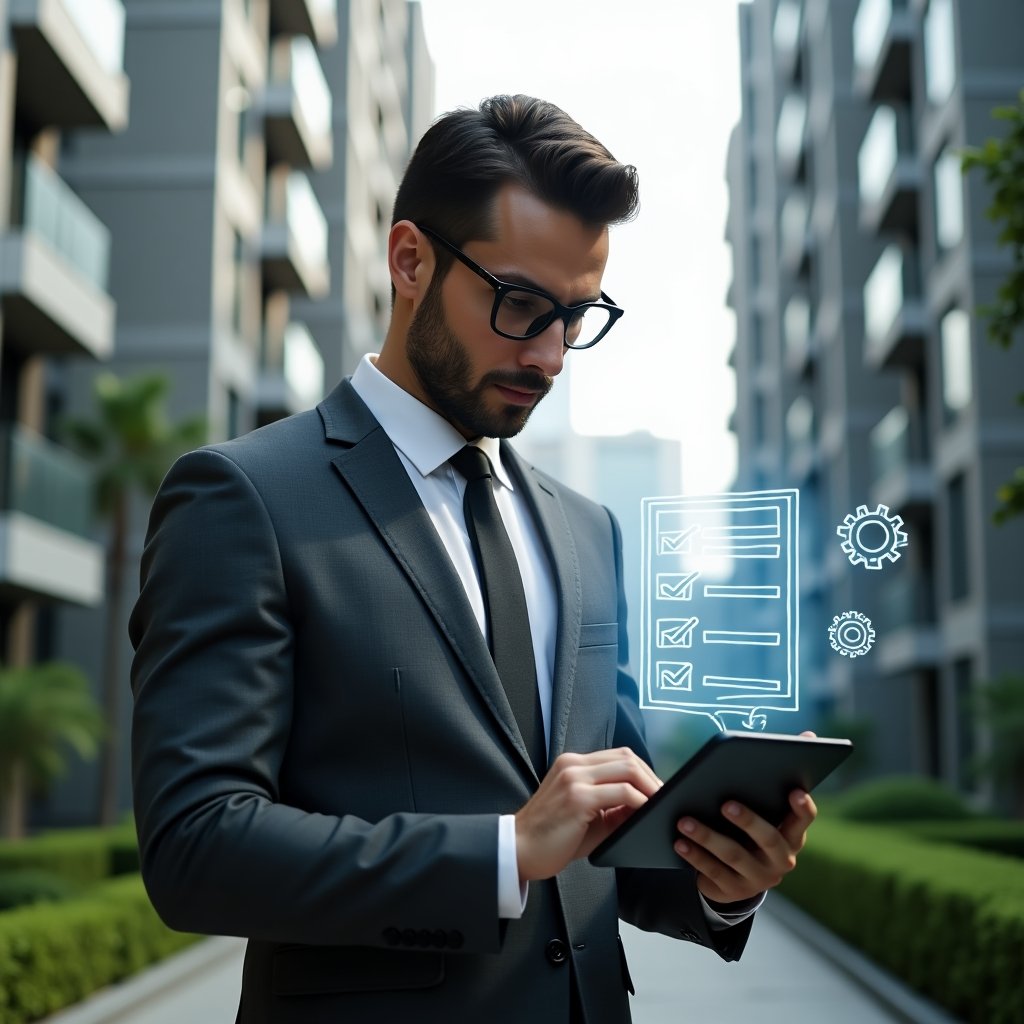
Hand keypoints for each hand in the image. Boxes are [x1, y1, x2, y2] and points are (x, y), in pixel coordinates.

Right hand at [515, 748, 661, 882]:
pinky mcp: (578, 797)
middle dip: (652, 777)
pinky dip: (640, 801)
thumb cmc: (550, 838)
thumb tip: (644, 805)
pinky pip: (622, 793)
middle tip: (665, 798)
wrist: (518, 851)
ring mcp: (574, 778)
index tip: (656, 790)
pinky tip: (645, 813)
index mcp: (572, 765)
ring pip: (627, 769)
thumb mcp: (586, 815)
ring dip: (650, 787)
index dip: (643, 771)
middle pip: (626, 757)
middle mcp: (573, 765)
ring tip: (659, 804)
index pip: (618, 756)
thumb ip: (613, 807)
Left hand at [673, 730, 818, 905]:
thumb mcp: (766, 804)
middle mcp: (781, 859)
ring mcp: (759, 877)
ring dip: (708, 837)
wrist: (736, 875)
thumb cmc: (752, 826)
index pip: (803, 819)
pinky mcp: (734, 890)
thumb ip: (780, 772)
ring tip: (684, 820)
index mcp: (792, 833)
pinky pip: (713, 873)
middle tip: (725, 804)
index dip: (802, 807)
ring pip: (735, 856)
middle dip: (748, 821)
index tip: (794, 790)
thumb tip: (810, 733)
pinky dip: (694, 855)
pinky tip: (678, 841)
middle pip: (768, 839)